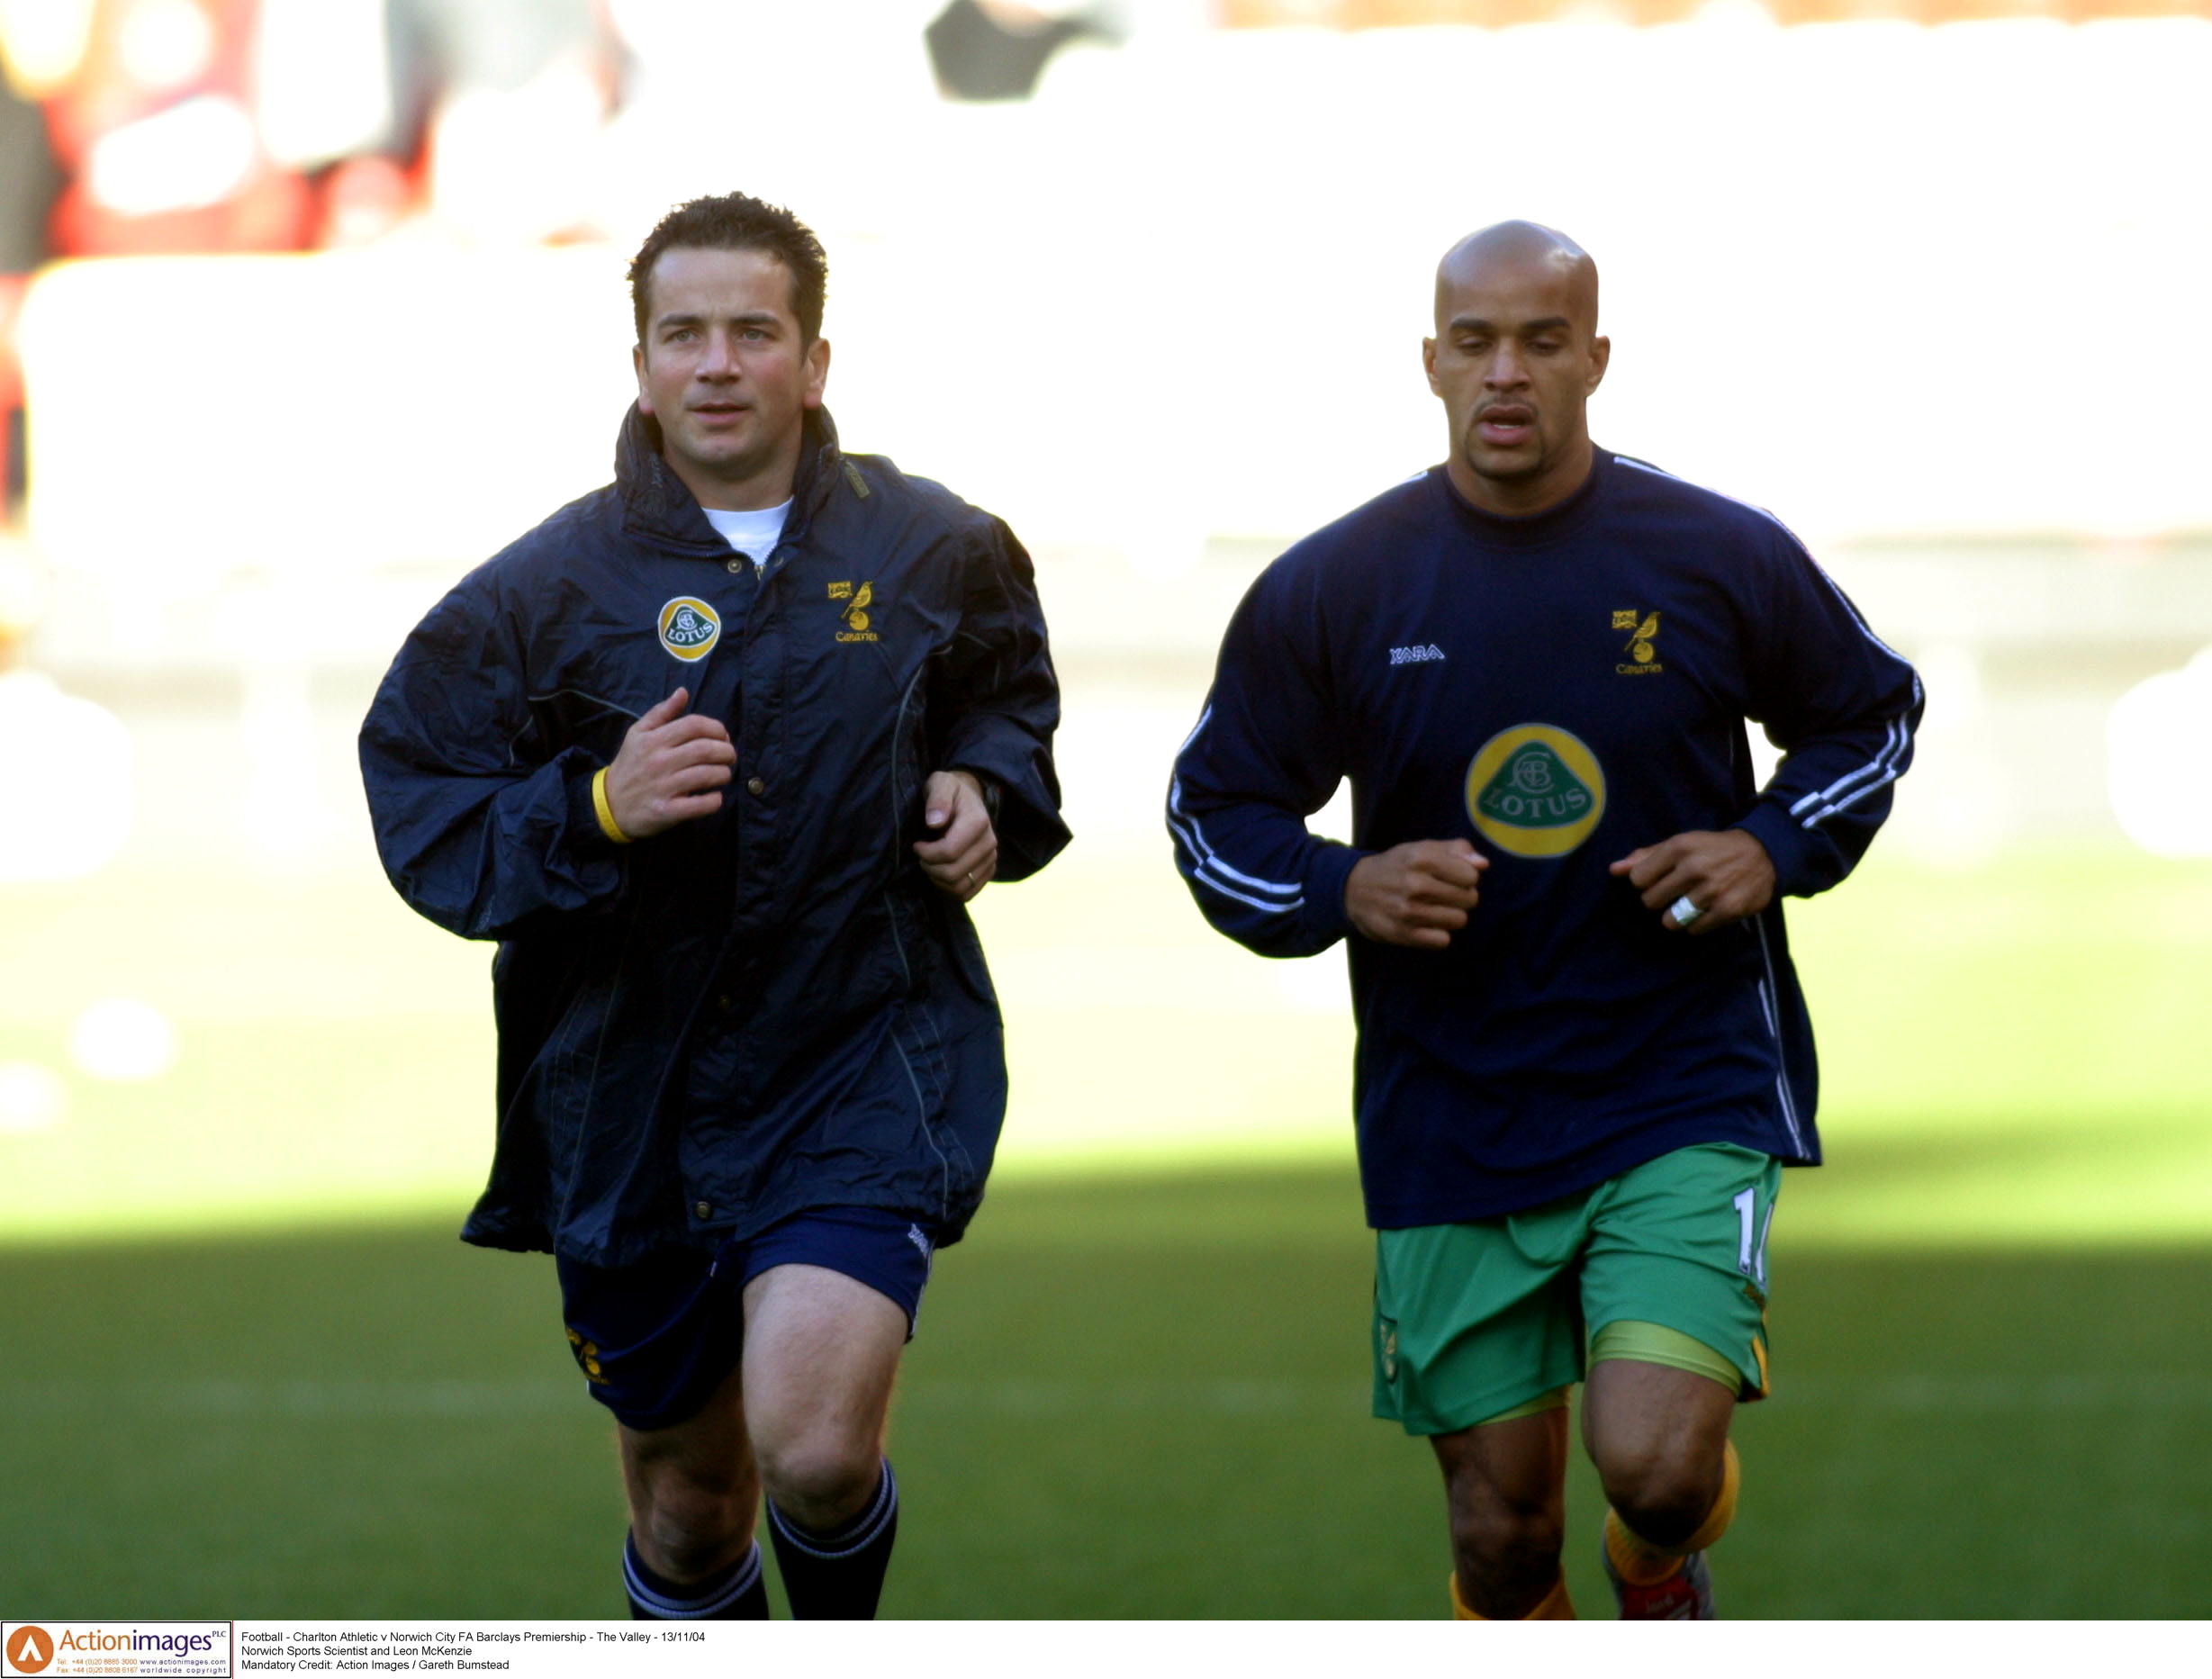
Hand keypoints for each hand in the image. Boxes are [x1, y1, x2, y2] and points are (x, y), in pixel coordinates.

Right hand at [602, 688, 733, 838]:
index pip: (694, 725)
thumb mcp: (638, 733)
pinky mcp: (666, 811)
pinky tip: (714, 796)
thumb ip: (661, 712)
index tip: (723, 737)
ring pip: (707, 775)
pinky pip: (700, 805)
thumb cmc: (630, 765)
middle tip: (729, 756)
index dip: (716, 728)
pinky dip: (714, 800)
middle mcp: (658, 761)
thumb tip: (683, 692)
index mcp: (653, 740)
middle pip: (705, 749)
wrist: (609, 804)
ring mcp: (663, 787)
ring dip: (724, 774)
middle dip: (727, 751)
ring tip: (723, 774)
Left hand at [914, 770, 995, 901]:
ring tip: (930, 864)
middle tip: (921, 856)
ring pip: (960, 887)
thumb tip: (934, 822)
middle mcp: (989, 842)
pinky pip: (968, 893)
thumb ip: (937, 799)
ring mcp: (991, 858)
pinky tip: (940, 874)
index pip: (949, 852)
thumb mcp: (940, 784)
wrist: (968, 799)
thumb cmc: (949, 791)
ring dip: (938, 880)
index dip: (926, 854)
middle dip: (930, 868)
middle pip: (953, 873)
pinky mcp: (989, 870)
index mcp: (978, 822)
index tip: (917, 845)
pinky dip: (950, 889)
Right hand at [1345, 839, 1488, 948]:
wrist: (1353, 889)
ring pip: (1459, 920)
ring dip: (1451, 915)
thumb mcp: (1422, 848)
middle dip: (1461, 897)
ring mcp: (1408, 911)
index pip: (1471, 876)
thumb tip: (1483, 864)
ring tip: (1434, 908)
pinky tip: (1426, 924)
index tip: (1452, 877)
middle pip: (1469, 899)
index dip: (1465, 877)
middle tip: (1443, 894)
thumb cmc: (1397, 866)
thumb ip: (1456, 850)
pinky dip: (1438, 934)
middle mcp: (1415, 884)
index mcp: (1422, 858)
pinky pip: (1443, 940)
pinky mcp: (1402, 934)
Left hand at [1609, 828, 1774, 933]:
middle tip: (1675, 891)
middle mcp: (1694, 868)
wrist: (1763, 854)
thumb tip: (1613, 870)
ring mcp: (1711, 891)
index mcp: (1679, 848)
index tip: (1658, 879)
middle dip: (1659, 899)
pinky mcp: (1726, 910)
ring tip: (1689, 903)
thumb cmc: (1713, 848)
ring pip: (1669, 920)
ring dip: (1676, 916)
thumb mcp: (1681, 843)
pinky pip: (1693, 930)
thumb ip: (1646, 856)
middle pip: (1650, 901)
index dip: (1645, 882)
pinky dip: (1696, 924)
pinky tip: (1706, 910)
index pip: (1637, 879)